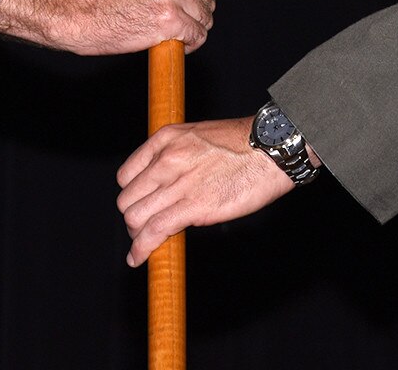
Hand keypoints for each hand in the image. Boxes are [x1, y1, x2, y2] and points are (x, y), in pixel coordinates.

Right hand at [0, 0, 215, 54]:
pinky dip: (189, 44)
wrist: (80, 11)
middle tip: (174, 22)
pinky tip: (171, 43)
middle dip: (194, 13)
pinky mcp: (172, 20)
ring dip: (192, 30)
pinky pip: (197, 36)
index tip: (183, 4)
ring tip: (170, 33)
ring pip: (204, 18)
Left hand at [116, 117, 295, 265]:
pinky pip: (154, 231)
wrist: (271, 148)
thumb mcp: (198, 138)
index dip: (132, 196)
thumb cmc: (242, 144)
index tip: (140, 207)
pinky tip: (138, 258)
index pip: (126, 175)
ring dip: (136, 236)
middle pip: (127, 199)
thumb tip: (166, 187)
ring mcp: (179, 183)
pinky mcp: (194, 206)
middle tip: (144, 229)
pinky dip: (141, 249)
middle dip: (133, 218)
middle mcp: (167, 159)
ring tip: (144, 245)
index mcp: (166, 139)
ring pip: (136, 217)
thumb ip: (177, 158)